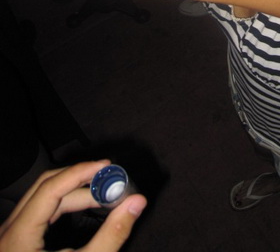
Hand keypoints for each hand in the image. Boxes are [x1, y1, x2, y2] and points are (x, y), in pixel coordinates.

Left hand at [0, 161, 146, 251]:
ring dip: (77, 193)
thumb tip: (138, 202)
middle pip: (47, 188)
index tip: (108, 166)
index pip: (50, 187)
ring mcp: (10, 235)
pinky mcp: (18, 240)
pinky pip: (42, 211)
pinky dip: (67, 206)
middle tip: (113, 181)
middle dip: (82, 181)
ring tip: (107, 195)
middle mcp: (8, 230)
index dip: (81, 172)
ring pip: (44, 198)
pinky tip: (90, 207)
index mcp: (18, 236)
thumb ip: (112, 233)